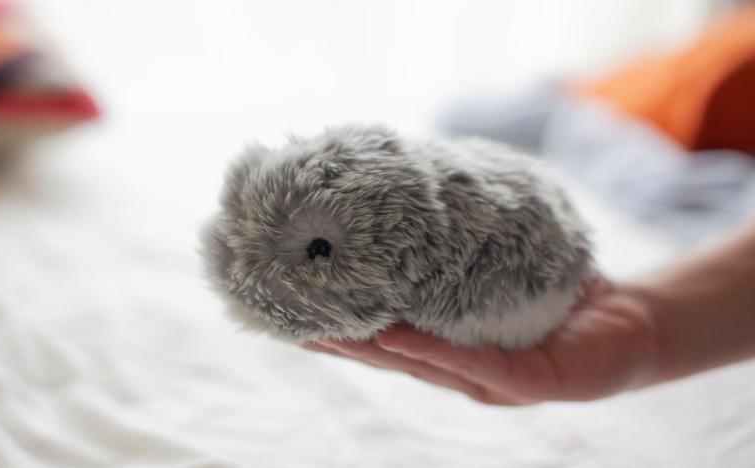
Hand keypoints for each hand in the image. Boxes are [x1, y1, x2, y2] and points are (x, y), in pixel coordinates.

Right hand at [303, 277, 659, 404]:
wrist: (633, 323)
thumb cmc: (560, 292)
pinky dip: (433, 350)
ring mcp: (492, 383)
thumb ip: (460, 251)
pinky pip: (475, 365)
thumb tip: (417, 195)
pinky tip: (397, 335)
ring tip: (326, 331)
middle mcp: (462, 372)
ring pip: (422, 367)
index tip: (291, 304)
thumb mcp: (500, 268)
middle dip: (340, 341)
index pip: (386, 336)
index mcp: (450, 346)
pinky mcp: (528, 383)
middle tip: (289, 321)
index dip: (339, 325)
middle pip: (390, 357)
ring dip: (372, 350)